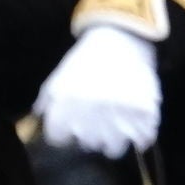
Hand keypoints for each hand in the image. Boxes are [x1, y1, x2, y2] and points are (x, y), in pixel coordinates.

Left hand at [36, 21, 163, 156]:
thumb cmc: (88, 57)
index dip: (65, 132)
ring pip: (114, 149)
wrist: (123, 35)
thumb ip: (46, 100)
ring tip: (118, 127)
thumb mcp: (59, 76)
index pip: (59, 138)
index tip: (73, 125)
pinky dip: (142, 137)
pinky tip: (139, 128)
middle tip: (98, 121)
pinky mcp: (144, 112)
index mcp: (66, 108)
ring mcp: (118, 116)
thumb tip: (40, 117)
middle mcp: (90, 116)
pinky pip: (143, 138)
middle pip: (88, 145)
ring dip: (115, 140)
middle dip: (91, 135)